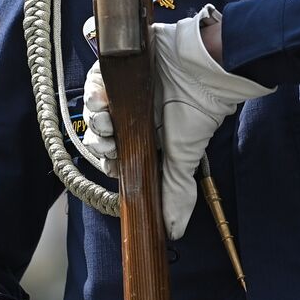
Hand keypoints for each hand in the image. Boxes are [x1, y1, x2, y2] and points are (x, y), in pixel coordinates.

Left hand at [82, 4, 273, 238]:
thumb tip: (174, 233)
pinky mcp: (121, 66)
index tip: (114, 162)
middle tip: (110, 141)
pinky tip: (101, 98)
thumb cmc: (197, 114)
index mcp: (146, 136)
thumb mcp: (184, 158)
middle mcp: (133, 113)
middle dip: (101, 141)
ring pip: (96, 109)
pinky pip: (97, 78)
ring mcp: (126, 89)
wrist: (204, 71)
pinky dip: (95, 90)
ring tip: (105, 119)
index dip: (109, 160)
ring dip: (95, 118)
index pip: (115, 154)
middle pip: (102, 133)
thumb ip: (176, 193)